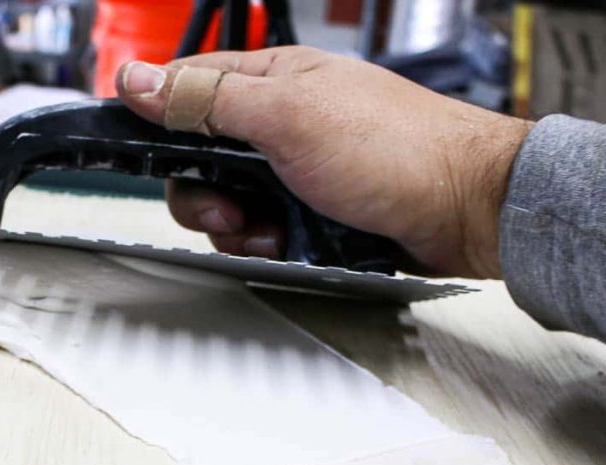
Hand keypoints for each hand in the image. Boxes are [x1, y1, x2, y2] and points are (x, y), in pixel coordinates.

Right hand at [115, 47, 532, 278]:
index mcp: (272, 80)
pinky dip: (266, 242)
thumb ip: (210, 99)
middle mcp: (281, 121)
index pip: (189, 89)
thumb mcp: (289, 116)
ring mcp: (297, 167)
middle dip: (203, 195)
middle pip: (202, 158)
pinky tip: (287, 243)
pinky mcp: (313, 208)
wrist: (465, 208)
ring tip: (269, 231)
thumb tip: (140, 79)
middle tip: (226, 212)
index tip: (143, 154)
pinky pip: (264, 228)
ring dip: (237, 226)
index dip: (160, 122)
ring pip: (230, 201)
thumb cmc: (397, 148)